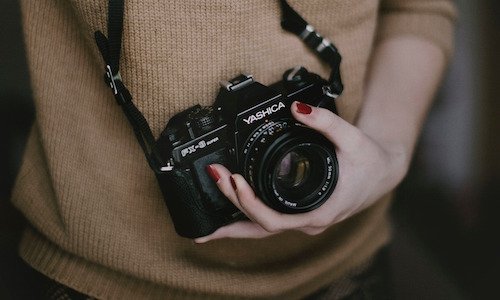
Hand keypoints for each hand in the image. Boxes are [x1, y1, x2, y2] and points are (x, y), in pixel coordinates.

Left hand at [195, 101, 407, 242]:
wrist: (383, 172)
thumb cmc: (370, 161)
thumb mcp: (353, 138)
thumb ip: (325, 122)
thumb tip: (297, 109)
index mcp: (320, 211)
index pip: (275, 220)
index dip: (250, 204)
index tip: (234, 181)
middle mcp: (308, 222)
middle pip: (260, 228)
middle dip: (232, 209)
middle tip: (214, 179)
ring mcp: (303, 221)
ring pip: (262, 231)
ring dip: (234, 224)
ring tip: (204, 226)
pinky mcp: (299, 214)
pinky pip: (268, 223)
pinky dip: (246, 219)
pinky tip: (229, 215)